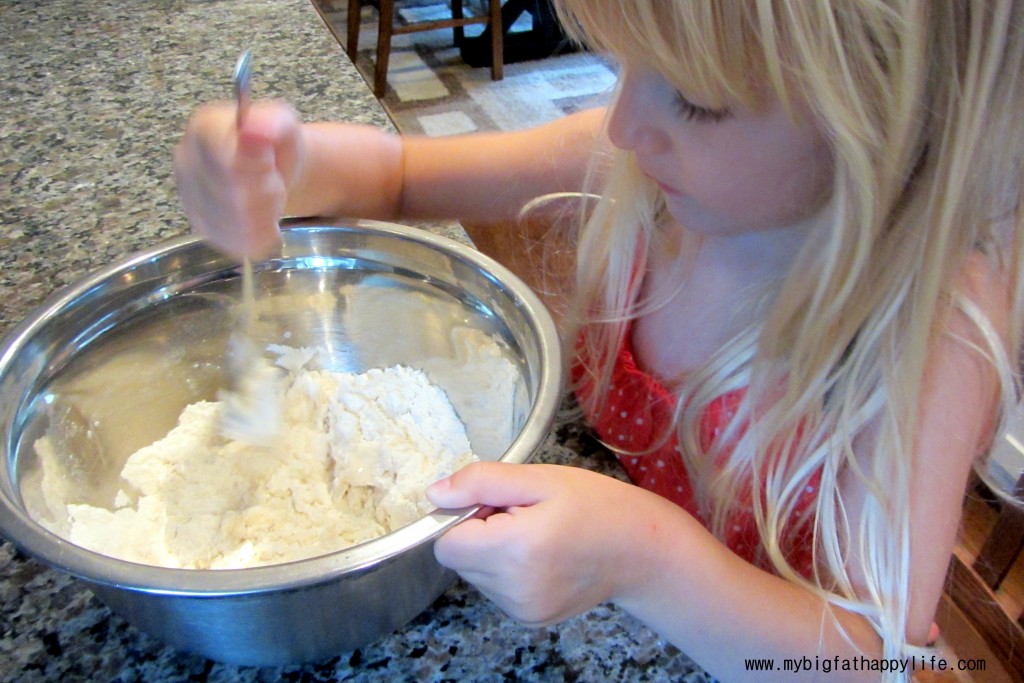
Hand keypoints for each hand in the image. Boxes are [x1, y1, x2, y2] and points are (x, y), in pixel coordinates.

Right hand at [173, 101, 303, 258]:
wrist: (272, 170)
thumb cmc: (274, 145)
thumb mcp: (282, 124)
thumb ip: (271, 123)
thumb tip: (256, 129)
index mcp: (204, 129)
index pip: (224, 160)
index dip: (257, 170)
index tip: (271, 166)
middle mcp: (187, 162)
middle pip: (230, 196)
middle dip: (265, 194)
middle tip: (275, 183)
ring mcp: (190, 198)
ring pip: (233, 224)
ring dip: (264, 216)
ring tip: (270, 199)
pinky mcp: (202, 227)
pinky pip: (235, 243)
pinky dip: (259, 235)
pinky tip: (264, 219)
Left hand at [426, 462, 663, 625]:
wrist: (641, 550)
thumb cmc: (595, 505)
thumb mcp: (539, 478)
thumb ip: (482, 482)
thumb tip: (435, 495)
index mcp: (514, 549)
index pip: (446, 543)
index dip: (465, 518)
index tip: (499, 505)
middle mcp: (514, 588)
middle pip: (460, 560)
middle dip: (480, 534)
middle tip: (524, 516)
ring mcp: (522, 610)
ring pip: (476, 575)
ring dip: (493, 553)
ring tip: (536, 535)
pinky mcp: (529, 619)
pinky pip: (495, 590)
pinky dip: (507, 572)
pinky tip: (541, 557)